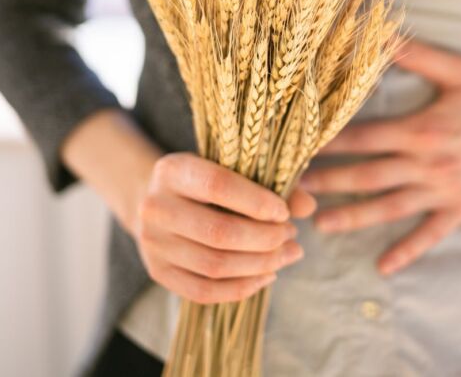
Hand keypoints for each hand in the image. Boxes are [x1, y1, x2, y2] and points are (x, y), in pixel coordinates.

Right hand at [134, 152, 316, 303]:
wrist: (160, 201)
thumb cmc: (207, 181)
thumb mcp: (233, 169)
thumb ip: (272, 183)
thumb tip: (308, 206)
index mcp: (172, 170)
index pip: (217, 186)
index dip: (256, 202)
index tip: (284, 212)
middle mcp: (154, 206)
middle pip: (218, 232)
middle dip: (265, 238)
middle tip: (291, 235)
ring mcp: (152, 243)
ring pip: (214, 265)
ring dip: (261, 264)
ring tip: (288, 253)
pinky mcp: (158, 272)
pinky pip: (204, 292)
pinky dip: (242, 288)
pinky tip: (267, 275)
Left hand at [300, 39, 460, 275]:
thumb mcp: (457, 69)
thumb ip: (414, 54)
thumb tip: (378, 31)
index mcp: (423, 129)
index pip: (364, 138)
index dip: (329, 143)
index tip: (299, 147)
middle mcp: (430, 164)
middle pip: (368, 176)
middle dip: (328, 182)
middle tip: (292, 189)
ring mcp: (445, 190)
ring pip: (389, 209)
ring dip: (352, 218)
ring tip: (318, 225)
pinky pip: (430, 234)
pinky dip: (406, 251)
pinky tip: (383, 267)